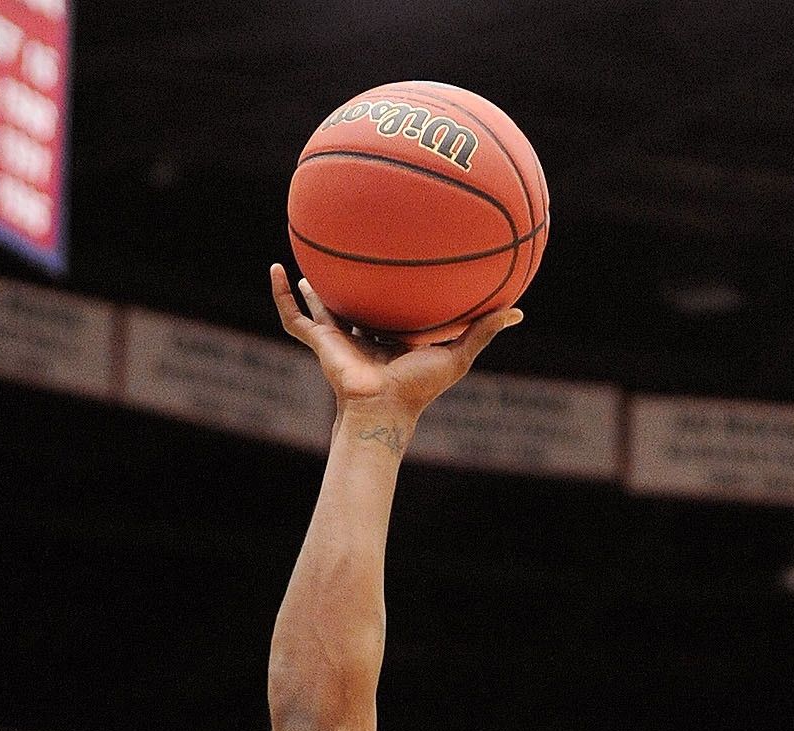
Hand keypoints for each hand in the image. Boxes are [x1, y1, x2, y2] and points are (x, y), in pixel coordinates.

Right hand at [271, 265, 521, 429]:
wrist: (383, 408)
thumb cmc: (418, 388)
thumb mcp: (456, 354)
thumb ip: (483, 331)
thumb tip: (519, 311)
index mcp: (392, 338)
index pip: (392, 311)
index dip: (393, 292)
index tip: (397, 267)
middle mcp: (364, 336)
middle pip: (355, 307)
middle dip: (351, 290)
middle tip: (349, 259)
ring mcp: (339, 339)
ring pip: (320, 309)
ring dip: (310, 289)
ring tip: (302, 263)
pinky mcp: (320, 342)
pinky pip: (293, 318)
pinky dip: (280, 296)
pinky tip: (274, 269)